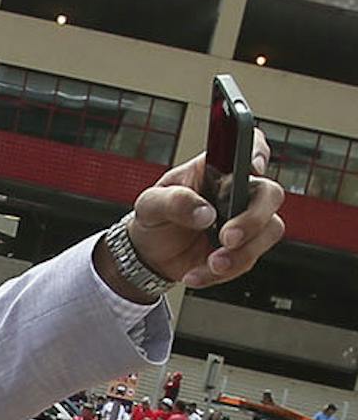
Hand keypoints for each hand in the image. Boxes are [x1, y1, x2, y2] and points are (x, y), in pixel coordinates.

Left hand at [125, 131, 284, 291]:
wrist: (149, 254)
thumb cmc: (154, 218)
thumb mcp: (151, 204)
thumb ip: (174, 202)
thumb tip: (205, 213)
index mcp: (217, 169)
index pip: (249, 145)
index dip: (258, 151)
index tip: (252, 168)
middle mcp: (239, 191)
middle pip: (271, 194)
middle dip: (254, 218)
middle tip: (227, 238)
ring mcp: (246, 220)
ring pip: (270, 230)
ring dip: (242, 253)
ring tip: (210, 264)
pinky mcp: (244, 248)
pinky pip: (248, 260)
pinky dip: (221, 273)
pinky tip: (196, 274)